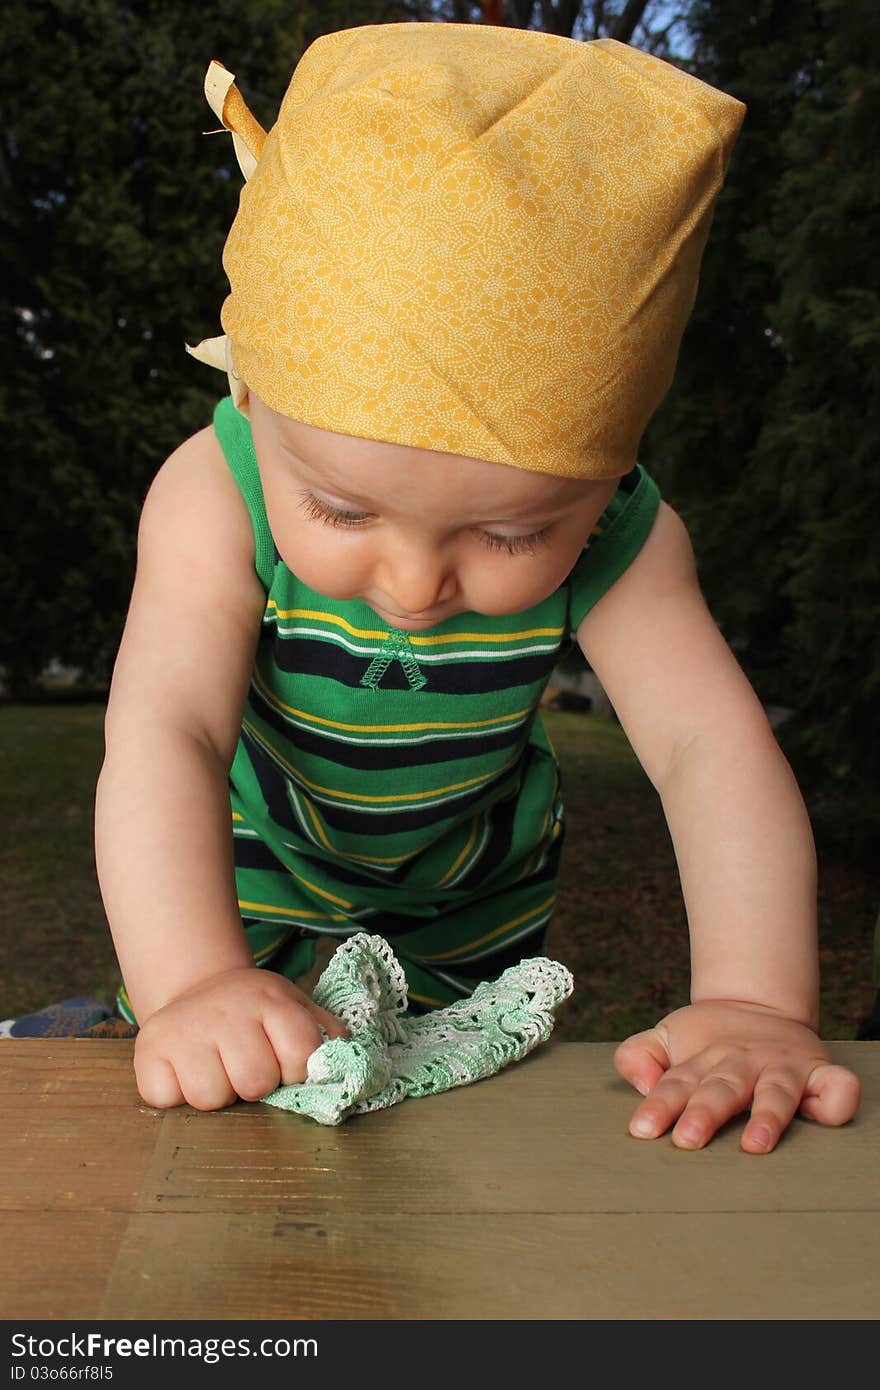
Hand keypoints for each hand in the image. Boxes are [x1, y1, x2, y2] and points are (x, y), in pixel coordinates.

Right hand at [133, 966, 348, 1109]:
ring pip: (211, 1098)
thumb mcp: (296, 1010)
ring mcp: (185, 1027)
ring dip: (216, 1093)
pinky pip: (167, 1100)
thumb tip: (343, 1070)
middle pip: (254, 1082)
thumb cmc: (256, 1016)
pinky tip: (183, 1070)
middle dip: (254, 1085)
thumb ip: (326, 1036)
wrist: (198, 989)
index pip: (301, 1056)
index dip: (295, 1071)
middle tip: (243, 1066)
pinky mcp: (148, 1048)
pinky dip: (175, 1095)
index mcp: (271, 999)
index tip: (283, 1063)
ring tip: (215, 1068)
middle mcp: (227, 1009)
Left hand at [614, 1000, 860, 1153]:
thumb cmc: (707, 1040)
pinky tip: (826, 1115)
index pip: (677, 1083)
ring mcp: (782, 1067)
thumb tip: (642, 1083)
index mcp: (704, 1059)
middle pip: (723, 1089)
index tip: (643, 1129)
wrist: (757, 1003)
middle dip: (705, 1113)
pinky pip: (836, 1084)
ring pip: (775, 1092)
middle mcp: (743, 1062)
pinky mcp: (819, 1071)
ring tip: (755, 1144)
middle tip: (687, 1139)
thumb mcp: (667, 1037)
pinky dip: (837, 1098)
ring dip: (767, 1117)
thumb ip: (639, 1055)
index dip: (660, 1105)